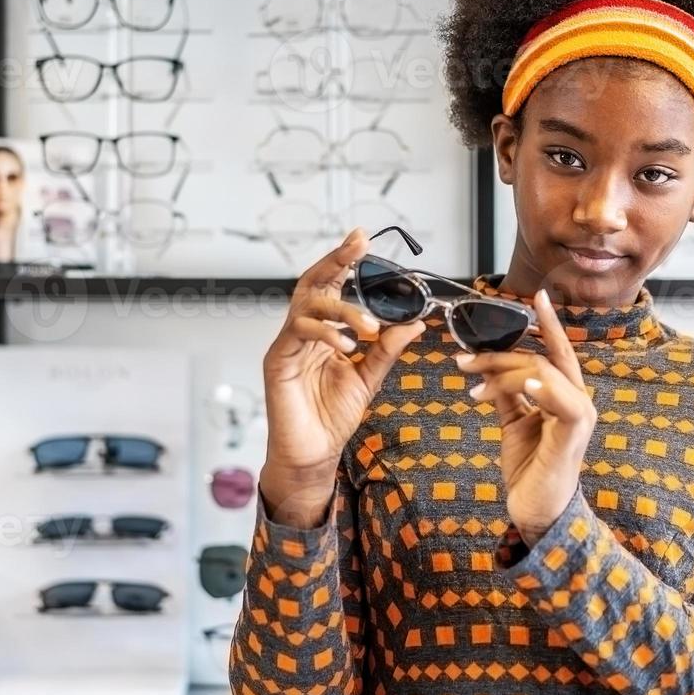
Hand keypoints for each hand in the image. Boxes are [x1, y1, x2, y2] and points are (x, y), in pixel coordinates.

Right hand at [260, 227, 425, 525]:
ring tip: (369, 328)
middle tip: (358, 246)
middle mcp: (303, 332)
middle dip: (335, 260)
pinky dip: (324, 334)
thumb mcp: (369, 377)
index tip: (363, 239)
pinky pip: (298, 333)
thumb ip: (387, 349)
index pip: (333, 286)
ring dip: (342, 310)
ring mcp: (289, 344)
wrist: (313, 454)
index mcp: (325, 331)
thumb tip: (415, 322)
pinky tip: (345, 345)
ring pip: (309, 305)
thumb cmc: (332, 417)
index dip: (345, 261)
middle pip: (313, 282)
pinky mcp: (278, 361)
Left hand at [453, 288, 595, 543]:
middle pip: (540, 358)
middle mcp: (576, 401)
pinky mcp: (572, 436)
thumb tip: (488, 370)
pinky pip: (563, 402)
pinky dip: (543, 389)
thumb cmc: (530, 469)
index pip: (557, 350)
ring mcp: (578, 417)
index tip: (536, 296)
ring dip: (504, 373)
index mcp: (563, 395)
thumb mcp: (513, 424)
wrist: (537, 512)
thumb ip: (507, 395)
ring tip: (473, 386)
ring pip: (542, 373)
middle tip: (463, 362)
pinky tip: (523, 386)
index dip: (548, 323)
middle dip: (499, 354)